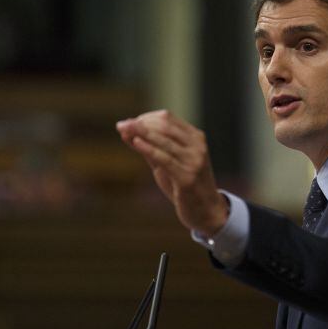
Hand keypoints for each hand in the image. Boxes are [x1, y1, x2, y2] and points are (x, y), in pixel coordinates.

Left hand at [116, 110, 227, 236]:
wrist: (206, 210)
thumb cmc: (184, 185)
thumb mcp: (167, 163)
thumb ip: (150, 147)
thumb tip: (126, 130)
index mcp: (196, 138)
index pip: (168, 118)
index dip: (146, 118)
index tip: (129, 123)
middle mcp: (197, 146)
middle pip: (165, 126)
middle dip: (141, 124)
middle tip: (121, 125)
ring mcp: (194, 161)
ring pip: (164, 140)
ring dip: (141, 133)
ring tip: (123, 129)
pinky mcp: (187, 178)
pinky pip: (164, 158)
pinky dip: (148, 148)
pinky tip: (136, 143)